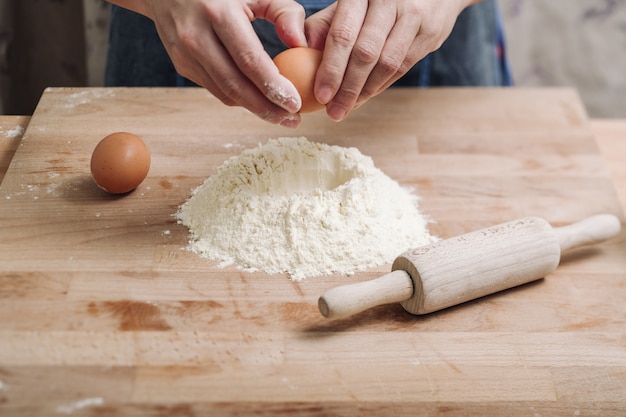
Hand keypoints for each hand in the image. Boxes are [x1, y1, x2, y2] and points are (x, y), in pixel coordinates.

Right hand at [109, 0, 307, 126]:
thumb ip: (283, 11)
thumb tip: (299, 44)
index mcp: (218, 13)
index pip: (249, 61)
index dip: (273, 87)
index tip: (296, 104)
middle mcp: (196, 36)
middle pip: (236, 86)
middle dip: (267, 109)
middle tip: (293, 120)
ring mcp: (185, 54)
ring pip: (225, 93)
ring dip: (255, 109)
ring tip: (282, 115)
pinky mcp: (182, 65)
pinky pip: (216, 89)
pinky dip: (240, 98)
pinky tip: (259, 100)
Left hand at [306, 0, 477, 120]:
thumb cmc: (375, 0)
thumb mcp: (348, 3)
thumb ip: (324, 25)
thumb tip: (301, 52)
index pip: (343, 35)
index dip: (332, 69)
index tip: (321, 95)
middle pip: (366, 53)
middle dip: (348, 88)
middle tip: (334, 112)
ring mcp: (413, 14)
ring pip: (387, 63)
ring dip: (366, 92)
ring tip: (348, 108)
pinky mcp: (430, 30)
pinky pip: (403, 66)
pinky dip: (382, 85)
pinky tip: (367, 95)